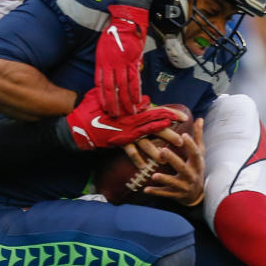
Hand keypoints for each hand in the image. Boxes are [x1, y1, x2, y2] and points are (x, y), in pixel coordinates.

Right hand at [61, 87, 179, 149]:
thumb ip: (130, 101)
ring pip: (144, 140)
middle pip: (155, 126)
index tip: (185, 117)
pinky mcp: (117, 140)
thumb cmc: (97, 107)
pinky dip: (136, 158)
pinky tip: (142, 167)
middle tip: (181, 141)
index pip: (157, 110)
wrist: (81, 119)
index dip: (171, 113)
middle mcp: (132, 119)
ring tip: (164, 158)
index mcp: (135, 108)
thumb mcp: (114, 98)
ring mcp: (125, 130)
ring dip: (155, 150)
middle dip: (169, 134)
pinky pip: (129, 150)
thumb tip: (143, 101)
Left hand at [95, 4, 147, 116]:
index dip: (102, 97)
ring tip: (128, 112)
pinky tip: (137, 100)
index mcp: (102, 62)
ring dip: (125, 101)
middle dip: (113, 104)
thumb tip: (108, 76)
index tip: (103, 107)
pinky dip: (136, 91)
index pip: (100, 83)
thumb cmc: (114, 33)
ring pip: (123, 87)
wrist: (126, 21)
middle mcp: (111, 65)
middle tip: (115, 116)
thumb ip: (105, 63)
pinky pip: (134, 79)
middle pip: (110, 89)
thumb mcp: (103, 48)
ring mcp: (123, 64)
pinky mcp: (134, 62)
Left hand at [124, 118, 205, 205]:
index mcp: (197, 164)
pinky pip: (165, 193)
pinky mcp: (175, 195)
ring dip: (164, 179)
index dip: (191, 145)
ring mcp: (183, 186)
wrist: (197, 195)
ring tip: (153, 175)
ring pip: (173, 183)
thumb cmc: (196, 168)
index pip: (195, 153)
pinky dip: (156, 192)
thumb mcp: (200, 154)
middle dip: (173, 160)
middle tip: (162, 150)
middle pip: (182, 167)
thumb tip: (199, 118)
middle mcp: (191, 175)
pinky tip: (145, 189)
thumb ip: (198, 137)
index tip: (183, 135)